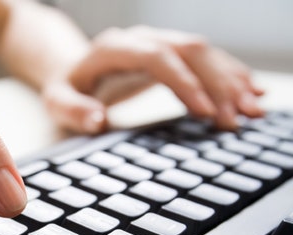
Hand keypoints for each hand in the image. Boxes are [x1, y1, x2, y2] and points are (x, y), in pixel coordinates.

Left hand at [41, 25, 263, 133]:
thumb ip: (74, 111)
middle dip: (216, 84)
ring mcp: (158, 42)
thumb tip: (97, 120)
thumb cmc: (66, 88)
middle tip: (236, 120)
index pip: (155, 57)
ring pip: (203, 52)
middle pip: (187, 51)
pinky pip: (206, 59)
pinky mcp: (171, 53)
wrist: (73, 69)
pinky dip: (230, 75)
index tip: (204, 112)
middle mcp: (140, 39)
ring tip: (252, 112)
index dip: (183, 81)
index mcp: (112, 48)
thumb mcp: (58, 102)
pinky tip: (250, 92)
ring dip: (230, 80)